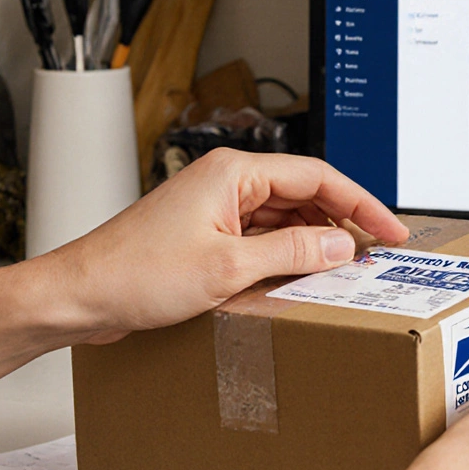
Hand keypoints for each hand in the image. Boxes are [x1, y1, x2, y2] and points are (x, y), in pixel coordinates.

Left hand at [46, 149, 409, 344]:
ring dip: (313, 242)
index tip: (390, 230)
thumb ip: (292, 251)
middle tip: (374, 255)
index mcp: (233, 173)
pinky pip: (260, 238)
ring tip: (344, 271)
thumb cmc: (134, 274)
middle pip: (304, 194)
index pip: (318, 176)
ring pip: (284, 217)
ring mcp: (214, 209)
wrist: (78, 296)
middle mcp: (226, 183)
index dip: (361, 203)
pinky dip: (285, 255)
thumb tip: (340, 244)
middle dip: (341, 223)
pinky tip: (300, 278)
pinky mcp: (205, 236)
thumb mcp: (228, 267)